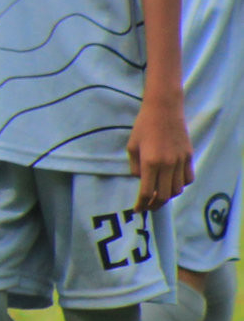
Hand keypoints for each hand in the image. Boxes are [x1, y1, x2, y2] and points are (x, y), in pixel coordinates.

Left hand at [129, 94, 192, 211]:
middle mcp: (167, 164)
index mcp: (150, 162)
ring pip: (178, 189)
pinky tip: (173, 184)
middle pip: (164, 195)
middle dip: (155, 205)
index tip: (137, 210)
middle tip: (148, 207)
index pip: (147, 192)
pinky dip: (181, 185)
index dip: (142, 204)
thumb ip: (135, 167)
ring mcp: (180, 161)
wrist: (164, 110)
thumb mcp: (131, 146)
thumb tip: (140, 181)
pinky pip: (188, 178)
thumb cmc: (143, 126)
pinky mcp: (189, 157)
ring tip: (160, 197)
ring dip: (168, 196)